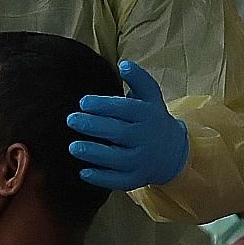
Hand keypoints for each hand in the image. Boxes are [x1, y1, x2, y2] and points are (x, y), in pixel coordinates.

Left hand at [67, 61, 190, 190]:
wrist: (172, 152)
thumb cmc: (152, 119)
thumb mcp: (150, 96)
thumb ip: (138, 79)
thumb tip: (124, 64)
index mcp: (149, 116)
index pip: (126, 109)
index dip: (104, 106)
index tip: (83, 102)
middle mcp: (147, 139)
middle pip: (119, 133)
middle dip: (94, 126)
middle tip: (71, 119)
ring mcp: (142, 161)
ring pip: (118, 159)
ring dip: (94, 154)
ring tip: (73, 146)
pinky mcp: (136, 179)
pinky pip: (118, 181)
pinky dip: (101, 178)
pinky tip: (83, 172)